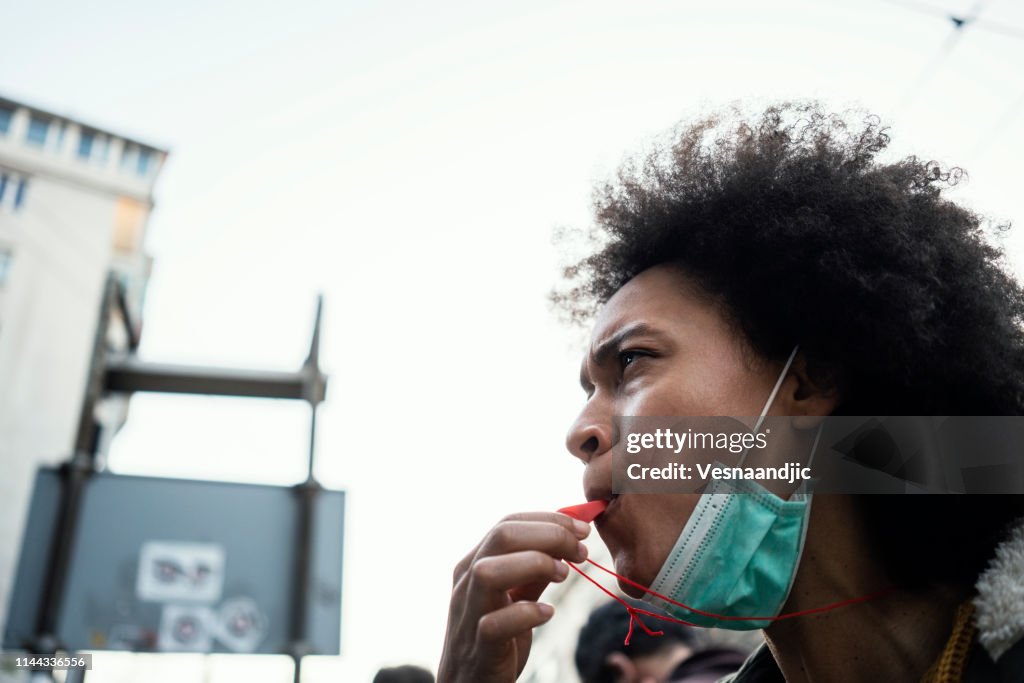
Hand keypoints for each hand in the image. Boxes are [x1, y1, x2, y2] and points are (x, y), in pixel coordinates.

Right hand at [437, 512, 590, 682]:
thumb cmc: (496, 637)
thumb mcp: (515, 596)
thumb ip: (534, 570)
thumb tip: (566, 540)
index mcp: (475, 562)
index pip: (508, 522)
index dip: (550, 520)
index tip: (583, 529)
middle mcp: (467, 582)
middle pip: (502, 536)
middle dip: (549, 535)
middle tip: (580, 550)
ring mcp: (469, 613)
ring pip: (488, 573)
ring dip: (534, 565)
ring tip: (563, 574)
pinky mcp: (478, 646)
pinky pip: (494, 624)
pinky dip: (525, 614)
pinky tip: (547, 613)